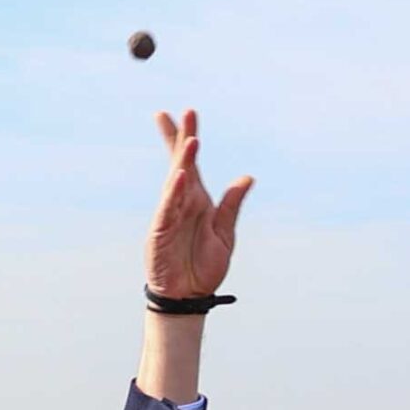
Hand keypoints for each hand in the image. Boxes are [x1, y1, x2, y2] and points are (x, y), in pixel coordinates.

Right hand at [145, 109, 252, 298]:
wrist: (189, 296)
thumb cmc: (204, 267)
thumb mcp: (225, 234)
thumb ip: (232, 205)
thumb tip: (248, 177)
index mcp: (197, 200)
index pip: (190, 162)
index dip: (186, 137)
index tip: (187, 112)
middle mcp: (182, 202)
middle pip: (180, 163)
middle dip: (182, 138)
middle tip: (186, 112)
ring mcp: (169, 215)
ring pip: (175, 182)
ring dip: (183, 161)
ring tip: (192, 140)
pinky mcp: (160, 232)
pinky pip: (167, 208)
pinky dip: (173, 192)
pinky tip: (180, 176)